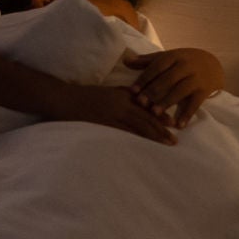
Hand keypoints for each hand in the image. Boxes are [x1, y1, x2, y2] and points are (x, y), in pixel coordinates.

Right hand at [48, 83, 176, 144]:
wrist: (64, 99)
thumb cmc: (85, 95)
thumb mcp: (108, 91)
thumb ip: (124, 94)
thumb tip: (138, 97)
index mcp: (123, 95)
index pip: (146, 106)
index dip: (160, 115)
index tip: (172, 122)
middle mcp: (121, 104)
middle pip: (146, 118)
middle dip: (161, 129)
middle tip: (174, 140)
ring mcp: (113, 114)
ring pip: (138, 126)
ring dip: (153, 136)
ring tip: (166, 144)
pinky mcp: (104, 124)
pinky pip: (124, 133)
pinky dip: (136, 140)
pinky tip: (144, 147)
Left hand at [124, 48, 225, 127]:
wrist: (214, 65)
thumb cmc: (184, 62)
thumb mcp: (168, 58)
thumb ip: (147, 61)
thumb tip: (125, 61)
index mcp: (174, 56)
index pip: (157, 67)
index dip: (144, 79)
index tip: (132, 91)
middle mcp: (186, 66)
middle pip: (168, 79)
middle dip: (153, 91)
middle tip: (140, 103)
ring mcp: (197, 78)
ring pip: (180, 90)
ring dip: (167, 102)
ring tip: (155, 113)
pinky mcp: (205, 90)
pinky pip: (195, 103)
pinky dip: (187, 114)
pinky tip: (178, 124)